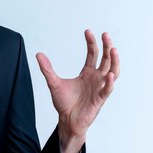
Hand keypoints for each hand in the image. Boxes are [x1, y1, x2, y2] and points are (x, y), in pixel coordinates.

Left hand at [36, 30, 119, 152]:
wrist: (67, 120)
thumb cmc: (64, 103)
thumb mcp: (53, 83)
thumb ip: (47, 69)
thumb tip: (38, 54)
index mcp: (87, 73)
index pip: (93, 54)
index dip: (92, 43)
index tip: (88, 31)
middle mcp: (96, 78)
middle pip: (106, 59)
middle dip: (107, 46)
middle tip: (105, 34)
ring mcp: (99, 88)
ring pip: (112, 72)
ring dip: (114, 61)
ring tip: (113, 49)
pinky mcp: (100, 99)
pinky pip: (107, 89)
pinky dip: (109, 82)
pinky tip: (108, 74)